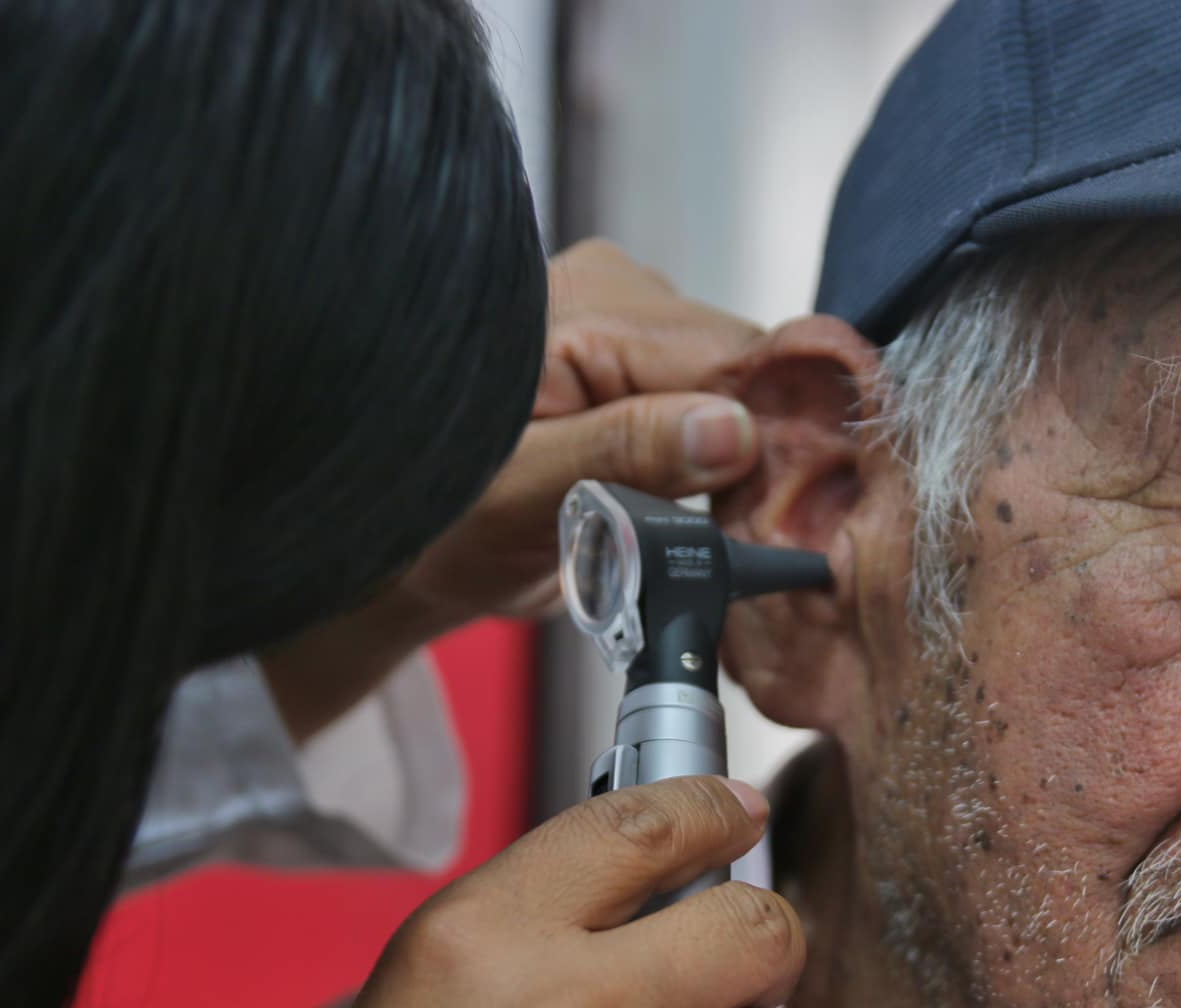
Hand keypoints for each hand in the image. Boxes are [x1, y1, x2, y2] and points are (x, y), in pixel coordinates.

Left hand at [261, 239, 762, 740]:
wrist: (400, 543)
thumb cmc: (438, 524)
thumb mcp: (523, 498)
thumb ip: (627, 454)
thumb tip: (732, 429)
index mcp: (582, 308)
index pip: (729, 356)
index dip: (771, 433)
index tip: (781, 507)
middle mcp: (614, 291)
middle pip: (741, 366)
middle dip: (751, 449)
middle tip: (733, 531)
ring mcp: (627, 318)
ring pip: (735, 383)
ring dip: (735, 456)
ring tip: (690, 517)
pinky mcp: (634, 354)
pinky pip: (710, 393)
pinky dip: (714, 452)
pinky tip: (685, 496)